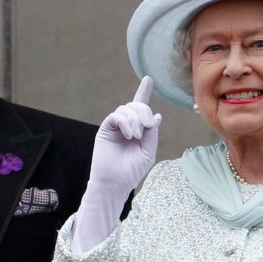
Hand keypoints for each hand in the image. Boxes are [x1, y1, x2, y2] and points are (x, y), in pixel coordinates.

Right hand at [88, 76, 161, 191]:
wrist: (116, 183)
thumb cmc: (132, 171)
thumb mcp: (148, 151)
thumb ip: (152, 133)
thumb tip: (156, 116)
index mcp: (137, 129)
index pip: (140, 107)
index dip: (144, 92)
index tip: (148, 79)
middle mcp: (126, 125)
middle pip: (136, 106)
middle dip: (144, 112)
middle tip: (146, 127)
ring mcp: (115, 126)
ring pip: (126, 109)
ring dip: (135, 120)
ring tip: (135, 136)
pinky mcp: (106, 129)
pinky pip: (116, 116)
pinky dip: (125, 122)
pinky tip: (128, 134)